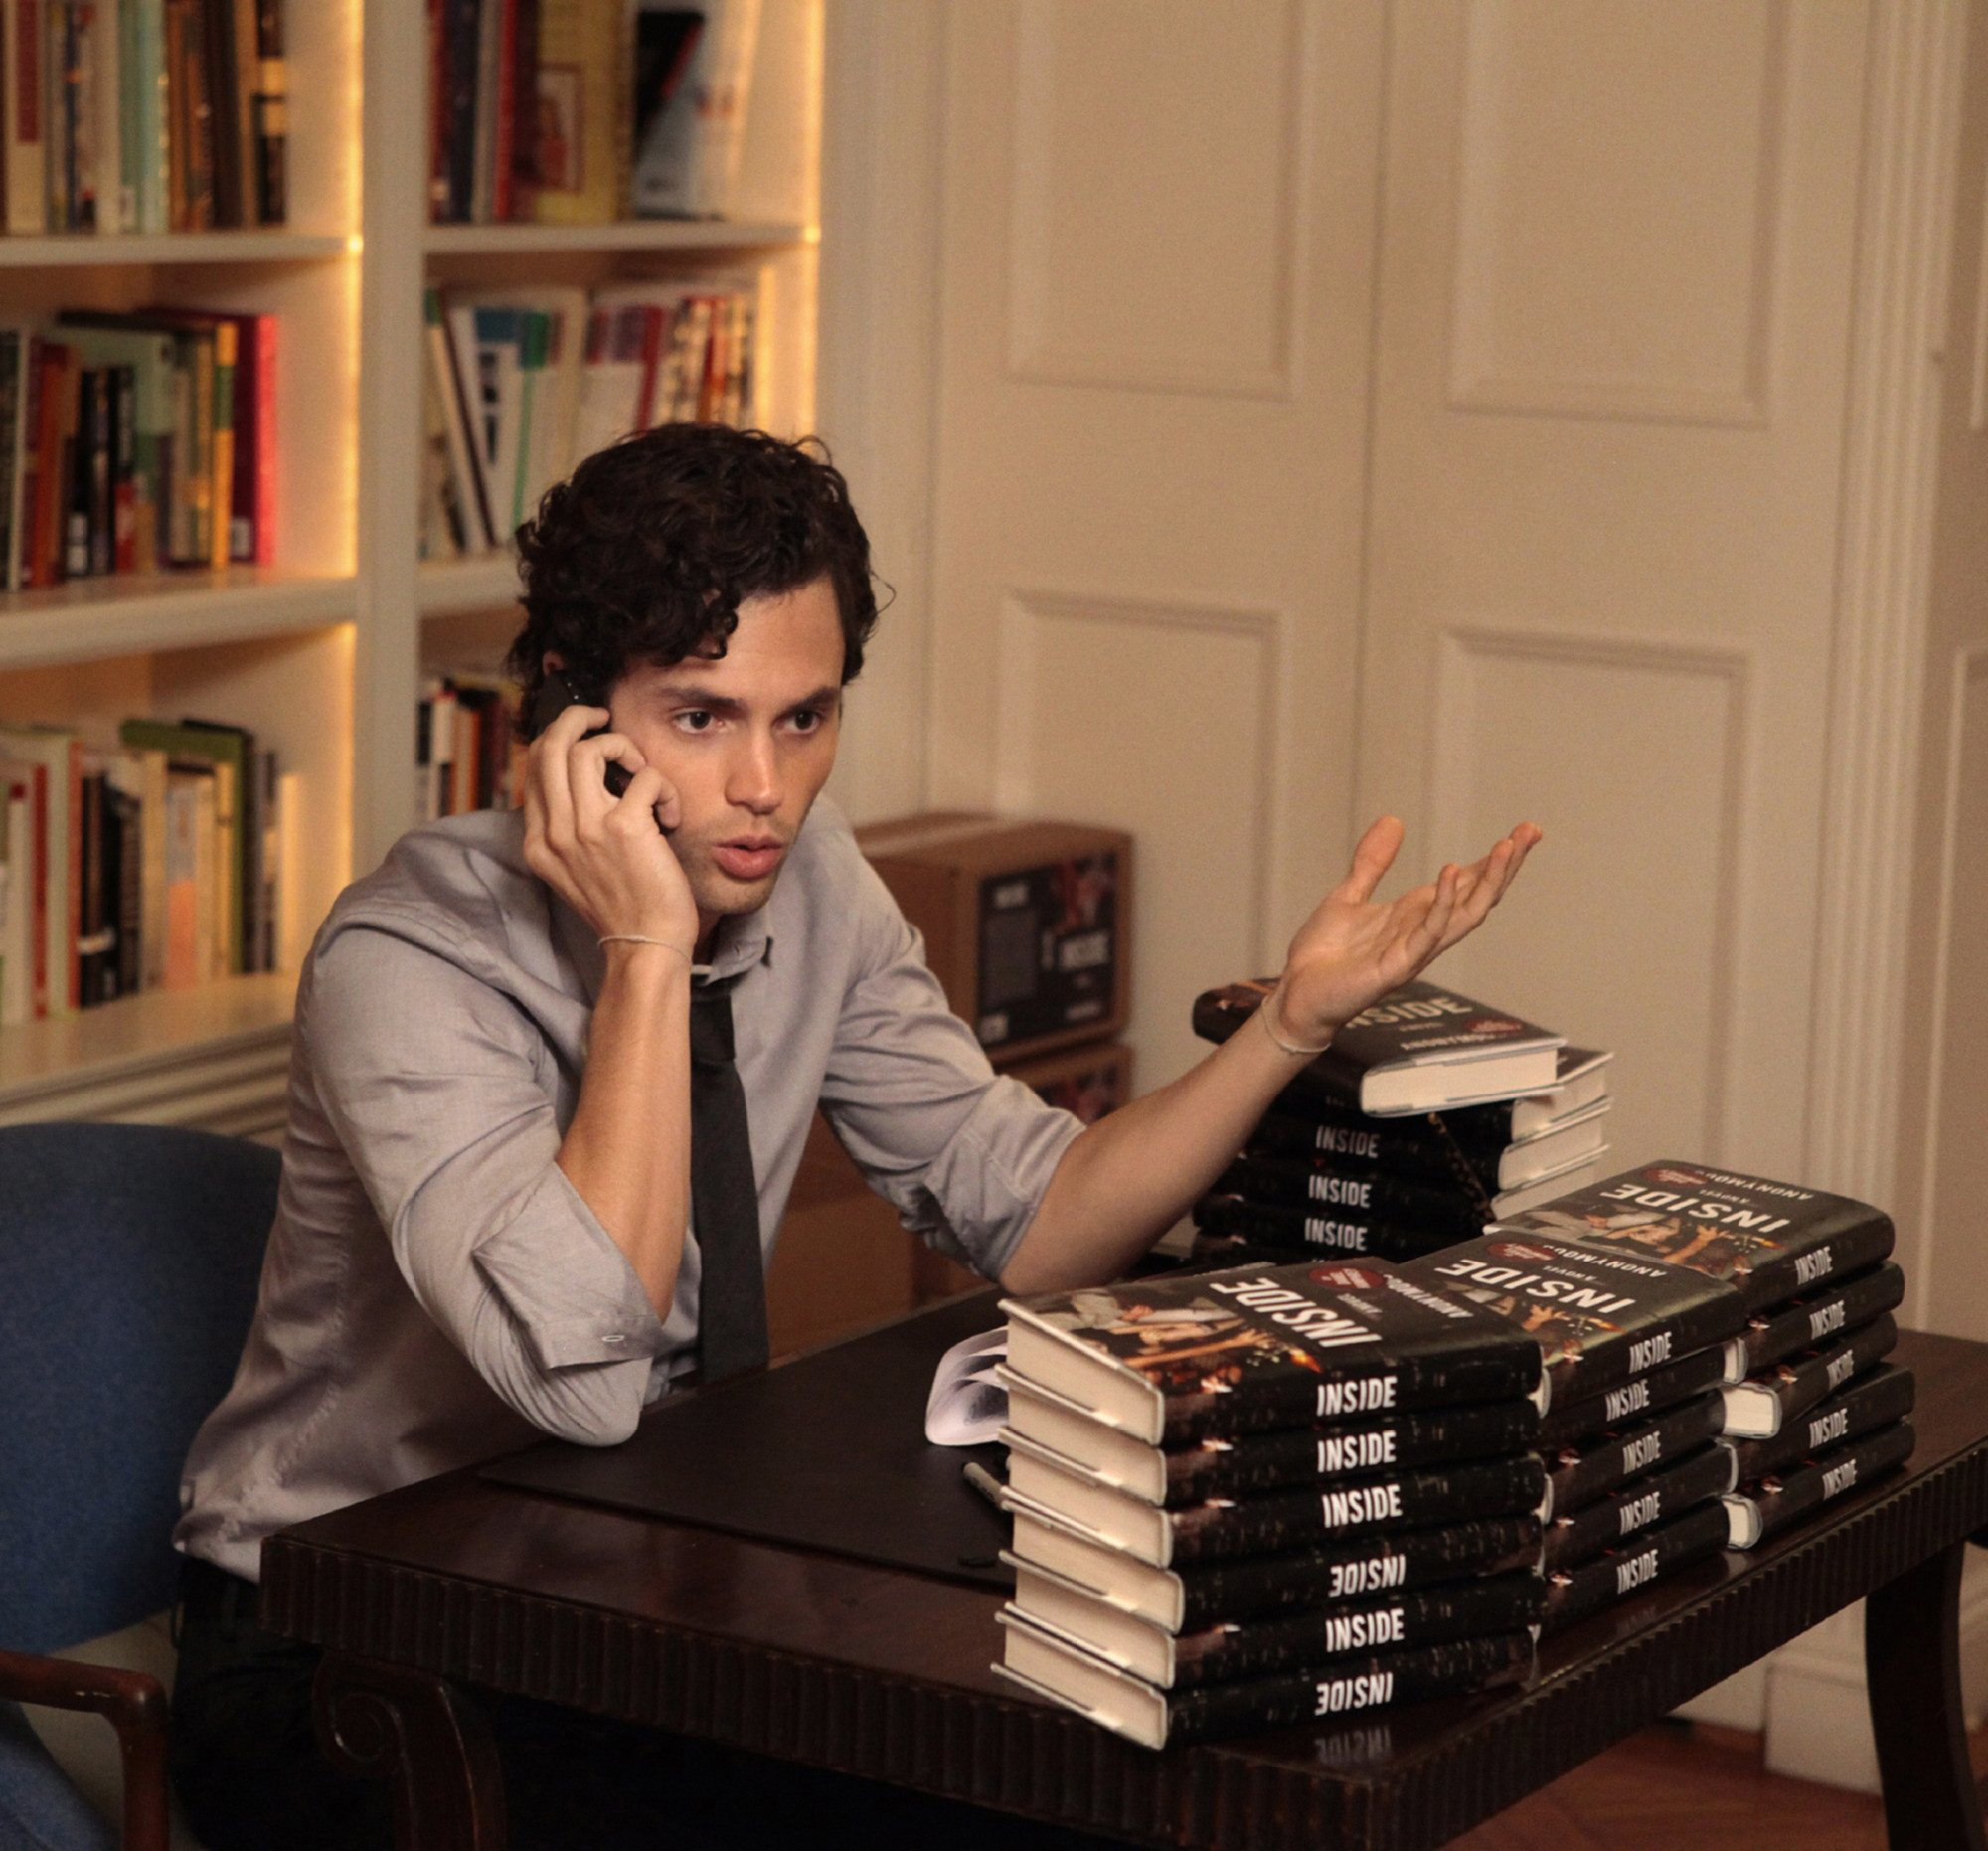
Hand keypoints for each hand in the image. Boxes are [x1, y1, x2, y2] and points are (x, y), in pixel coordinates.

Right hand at [520, 701, 697, 954]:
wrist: (646, 946)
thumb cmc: (624, 906)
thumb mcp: (577, 870)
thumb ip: (570, 830)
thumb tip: (584, 782)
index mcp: (539, 842)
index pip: (534, 768)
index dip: (559, 739)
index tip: (587, 734)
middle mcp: (555, 832)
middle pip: (551, 746)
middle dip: (578, 718)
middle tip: (604, 718)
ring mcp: (586, 829)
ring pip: (589, 749)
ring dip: (624, 749)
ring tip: (643, 776)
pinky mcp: (625, 828)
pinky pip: (644, 776)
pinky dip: (663, 787)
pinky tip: (671, 814)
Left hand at [1271, 816, 1541, 1048]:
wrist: (1296, 994)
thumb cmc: (1324, 956)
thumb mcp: (1348, 895)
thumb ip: (1372, 862)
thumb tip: (1394, 821)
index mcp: (1415, 915)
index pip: (1467, 884)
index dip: (1495, 860)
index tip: (1524, 831)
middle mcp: (1423, 933)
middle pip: (1478, 898)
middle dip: (1506, 866)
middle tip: (1530, 832)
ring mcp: (1414, 951)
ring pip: (1465, 915)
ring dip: (1489, 881)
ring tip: (1507, 847)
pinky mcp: (1395, 968)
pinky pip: (1428, 934)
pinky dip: (1444, 905)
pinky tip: (1453, 873)